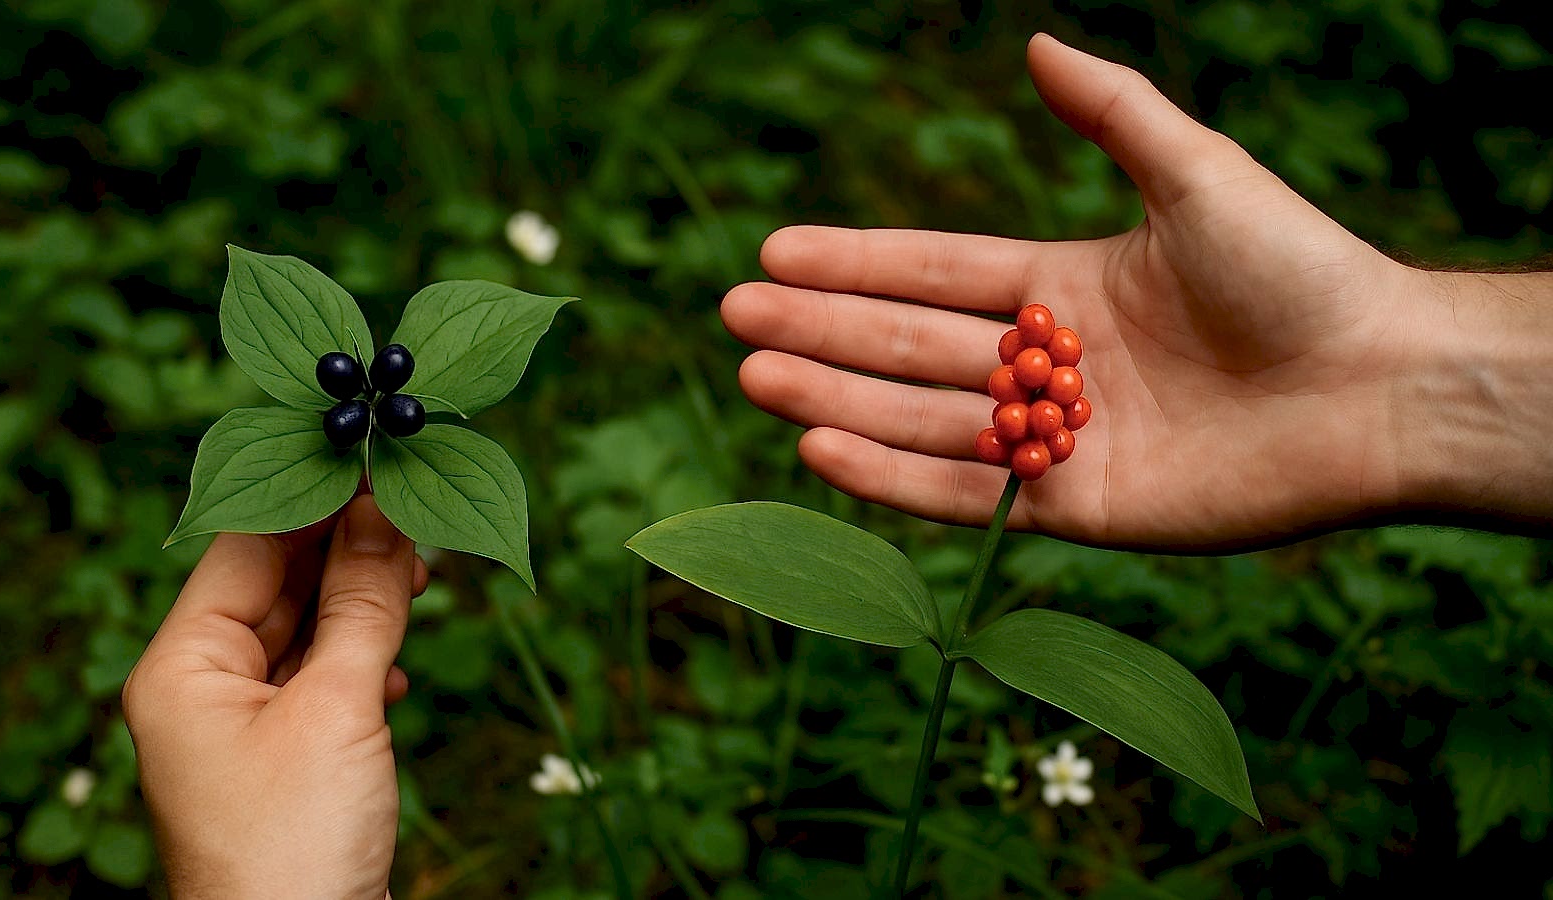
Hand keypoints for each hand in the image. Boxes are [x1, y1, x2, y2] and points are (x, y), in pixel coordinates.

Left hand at [124, 495, 425, 898]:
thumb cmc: (295, 845)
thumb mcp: (338, 709)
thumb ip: (363, 605)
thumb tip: (384, 511)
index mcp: (182, 666)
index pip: (246, 547)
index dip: (313, 500)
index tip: (376, 462)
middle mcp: (202, 687)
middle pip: (276, 584)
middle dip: (347, 548)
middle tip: (417, 511)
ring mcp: (242, 725)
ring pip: (306, 630)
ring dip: (364, 603)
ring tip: (425, 571)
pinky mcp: (285, 756)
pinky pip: (321, 679)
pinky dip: (364, 659)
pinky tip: (400, 663)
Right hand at [722, 33, 1462, 548]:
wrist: (1382, 386)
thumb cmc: (1300, 269)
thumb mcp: (1196, 173)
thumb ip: (1110, 113)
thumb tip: (1031, 44)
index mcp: (1068, 284)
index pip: (936, 272)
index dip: (855, 262)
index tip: (775, 253)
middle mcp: (1050, 364)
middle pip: (911, 345)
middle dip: (822, 330)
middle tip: (735, 318)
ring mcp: (1058, 441)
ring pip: (922, 417)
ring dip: (836, 398)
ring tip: (756, 376)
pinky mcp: (1077, 510)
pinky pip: (967, 493)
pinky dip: (892, 476)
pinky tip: (821, 447)